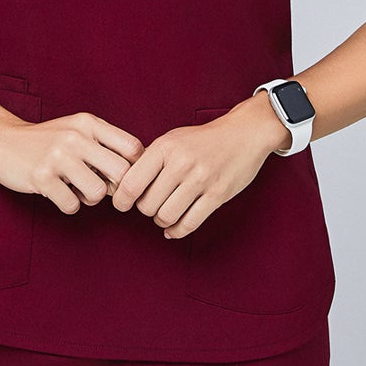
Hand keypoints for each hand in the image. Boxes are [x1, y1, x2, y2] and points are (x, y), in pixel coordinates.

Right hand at [0, 112, 144, 215]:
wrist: (1, 140)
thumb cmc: (47, 140)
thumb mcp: (77, 130)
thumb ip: (105, 145)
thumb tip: (136, 174)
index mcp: (88, 123)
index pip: (133, 148)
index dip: (134, 168)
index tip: (119, 176)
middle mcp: (76, 137)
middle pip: (121, 173)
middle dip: (115, 188)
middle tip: (101, 188)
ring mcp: (57, 157)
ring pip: (98, 192)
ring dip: (90, 199)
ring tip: (76, 190)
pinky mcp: (41, 177)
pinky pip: (72, 205)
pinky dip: (68, 205)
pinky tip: (58, 193)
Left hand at [110, 95, 287, 237]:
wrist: (244, 134)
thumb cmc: (202, 140)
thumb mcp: (171, 140)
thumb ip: (148, 160)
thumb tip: (121, 185)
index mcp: (165, 147)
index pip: (131, 183)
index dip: (121, 200)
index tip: (122, 204)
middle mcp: (181, 163)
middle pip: (147, 205)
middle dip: (145, 210)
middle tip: (150, 204)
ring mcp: (201, 180)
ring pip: (166, 216)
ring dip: (161, 220)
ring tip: (164, 213)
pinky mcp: (218, 195)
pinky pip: (189, 223)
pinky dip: (177, 231)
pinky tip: (173, 228)